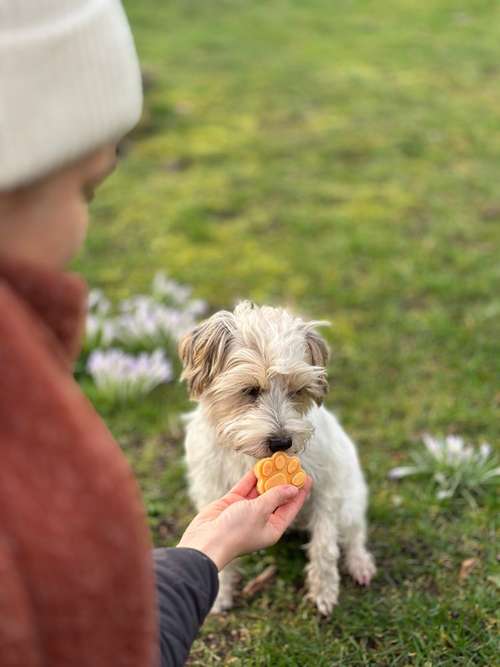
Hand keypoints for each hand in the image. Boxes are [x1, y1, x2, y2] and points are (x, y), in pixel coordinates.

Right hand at [176, 470, 311, 569]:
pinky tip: (260, 465)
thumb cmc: (236, 531)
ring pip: (261, 489)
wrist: (206, 541)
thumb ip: (275, 497)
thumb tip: (292, 489)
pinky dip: (253, 476)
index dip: (299, 493)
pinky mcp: (233, 502)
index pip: (290, 508)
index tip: (307, 478)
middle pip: (277, 497)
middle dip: (284, 481)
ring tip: (278, 460)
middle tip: (293, 464)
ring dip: (268, 476)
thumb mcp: (260, 511)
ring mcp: (246, 510)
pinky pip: (246, 486)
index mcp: (272, 528)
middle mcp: (261, 519)